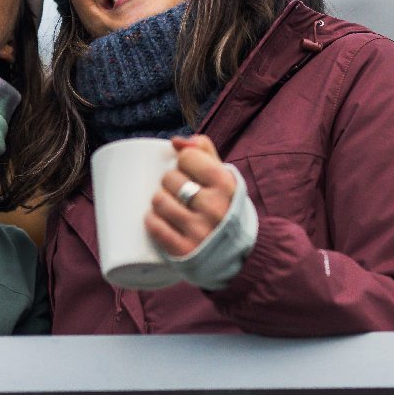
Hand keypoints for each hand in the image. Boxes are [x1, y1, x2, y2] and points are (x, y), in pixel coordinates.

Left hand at [145, 135, 236, 258]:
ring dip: (159, 201)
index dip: (184, 163)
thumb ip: (203, 151)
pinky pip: (154, 226)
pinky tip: (161, 220)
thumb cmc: (225, 206)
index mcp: (225, 184)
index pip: (186, 157)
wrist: (240, 253)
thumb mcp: (223, 177)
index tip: (189, 173)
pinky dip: (153, 221)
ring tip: (171, 206)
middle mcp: (214, 207)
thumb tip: (175, 141)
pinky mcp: (184, 250)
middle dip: (170, 183)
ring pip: (158, 201)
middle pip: (168, 178)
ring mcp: (199, 231)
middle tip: (179, 193)